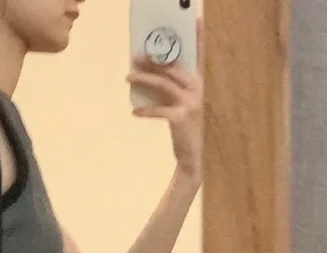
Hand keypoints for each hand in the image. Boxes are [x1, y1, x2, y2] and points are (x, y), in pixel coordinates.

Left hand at [129, 18, 203, 186]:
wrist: (192, 157)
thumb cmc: (185, 130)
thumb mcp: (181, 106)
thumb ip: (171, 91)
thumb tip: (150, 77)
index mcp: (199, 84)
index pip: (198, 56)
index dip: (198, 38)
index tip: (195, 20)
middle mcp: (197, 89)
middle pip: (172, 68)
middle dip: (153, 60)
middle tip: (135, 55)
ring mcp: (190, 103)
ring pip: (163, 84)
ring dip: (143, 80)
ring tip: (128, 77)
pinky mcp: (180, 117)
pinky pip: (158, 109)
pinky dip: (145, 111)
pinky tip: (135, 112)